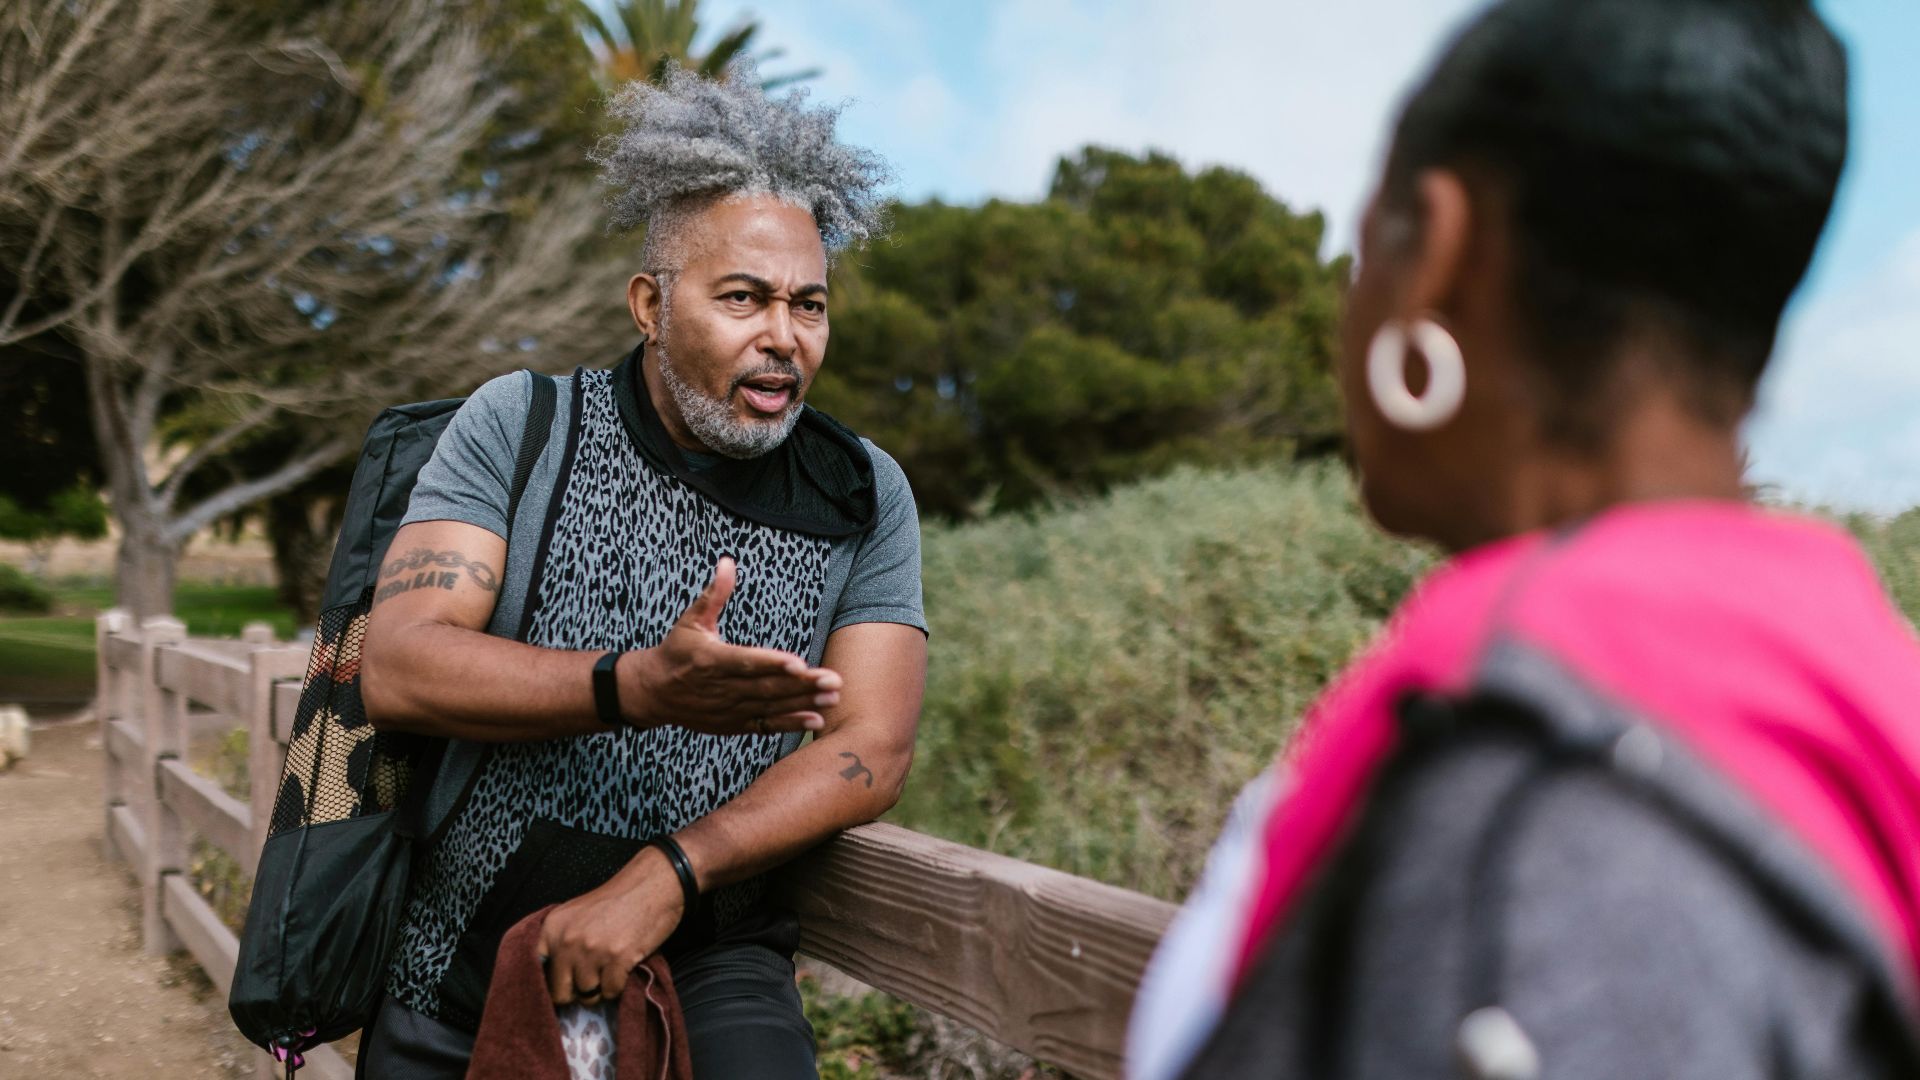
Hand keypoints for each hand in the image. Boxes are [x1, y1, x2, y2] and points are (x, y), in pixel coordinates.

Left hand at [538, 846, 683, 1005]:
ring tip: (610, 969)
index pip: (535, 970)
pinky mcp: (617, 959)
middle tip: (592, 979)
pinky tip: (624, 968)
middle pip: (560, 992)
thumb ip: (560, 941)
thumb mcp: (577, 914)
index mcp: (552, 928)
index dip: (549, 983)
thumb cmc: (617, 900)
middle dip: (576, 991)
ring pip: (587, 995)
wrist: (653, 885)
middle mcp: (567, 941)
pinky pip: (610, 992)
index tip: (562, 984)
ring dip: (600, 989)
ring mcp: (592, 951)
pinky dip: (618, 987)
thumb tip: (552, 979)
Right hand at [621, 557, 841, 734]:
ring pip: (771, 706)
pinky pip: (766, 725)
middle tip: (834, 680)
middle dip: (802, 684)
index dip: (771, 664)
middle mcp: (721, 688)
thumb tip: (728, 562)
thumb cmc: (676, 651)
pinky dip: (790, 723)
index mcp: (710, 660)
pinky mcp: (734, 723)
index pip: (745, 662)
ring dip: (804, 702)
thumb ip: (714, 594)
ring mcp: (729, 709)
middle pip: (766, 687)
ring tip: (833, 696)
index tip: (799, 663)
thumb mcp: (691, 620)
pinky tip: (816, 719)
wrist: (653, 693)